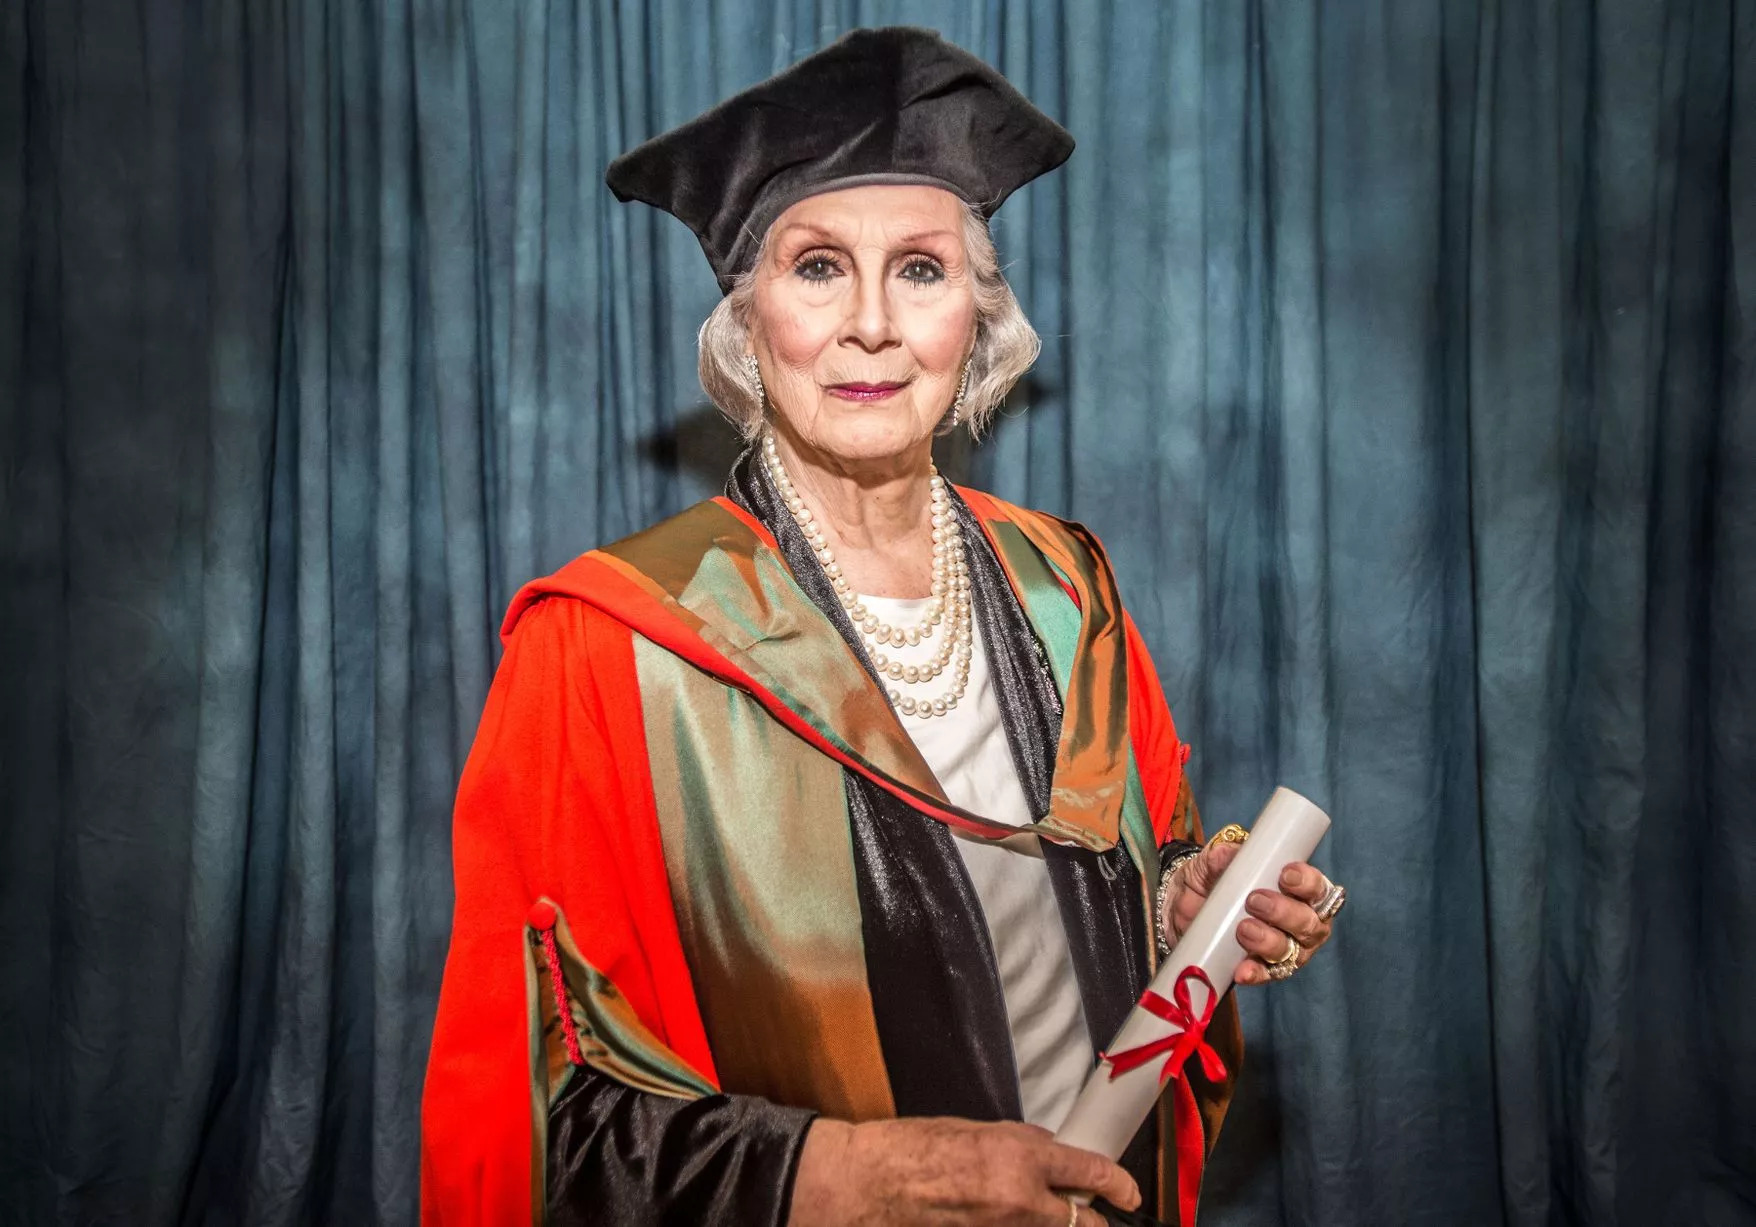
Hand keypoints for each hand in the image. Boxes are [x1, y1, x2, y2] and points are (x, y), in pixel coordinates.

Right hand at [787, 1116, 1138, 1225]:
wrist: (867, 1185)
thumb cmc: (911, 1149)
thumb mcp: (972, 1128)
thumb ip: (1017, 1141)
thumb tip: (1047, 1148)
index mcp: (1019, 1158)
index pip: (1090, 1173)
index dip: (1119, 1185)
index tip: (1129, 1192)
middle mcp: (1019, 1200)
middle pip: (1080, 1223)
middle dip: (1089, 1218)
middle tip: (1090, 1211)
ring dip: (1050, 1222)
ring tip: (1028, 1206)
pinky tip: (1002, 1215)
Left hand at [1165, 844, 1337, 985]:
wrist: (1179, 910)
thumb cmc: (1211, 880)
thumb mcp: (1212, 863)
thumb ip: (1220, 856)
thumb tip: (1226, 853)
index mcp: (1298, 890)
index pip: (1317, 887)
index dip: (1308, 883)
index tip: (1286, 875)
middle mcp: (1301, 921)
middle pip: (1309, 922)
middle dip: (1284, 912)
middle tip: (1255, 900)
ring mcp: (1286, 948)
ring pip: (1291, 950)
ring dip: (1269, 940)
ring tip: (1243, 929)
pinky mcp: (1264, 969)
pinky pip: (1267, 975)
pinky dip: (1256, 972)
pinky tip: (1242, 970)